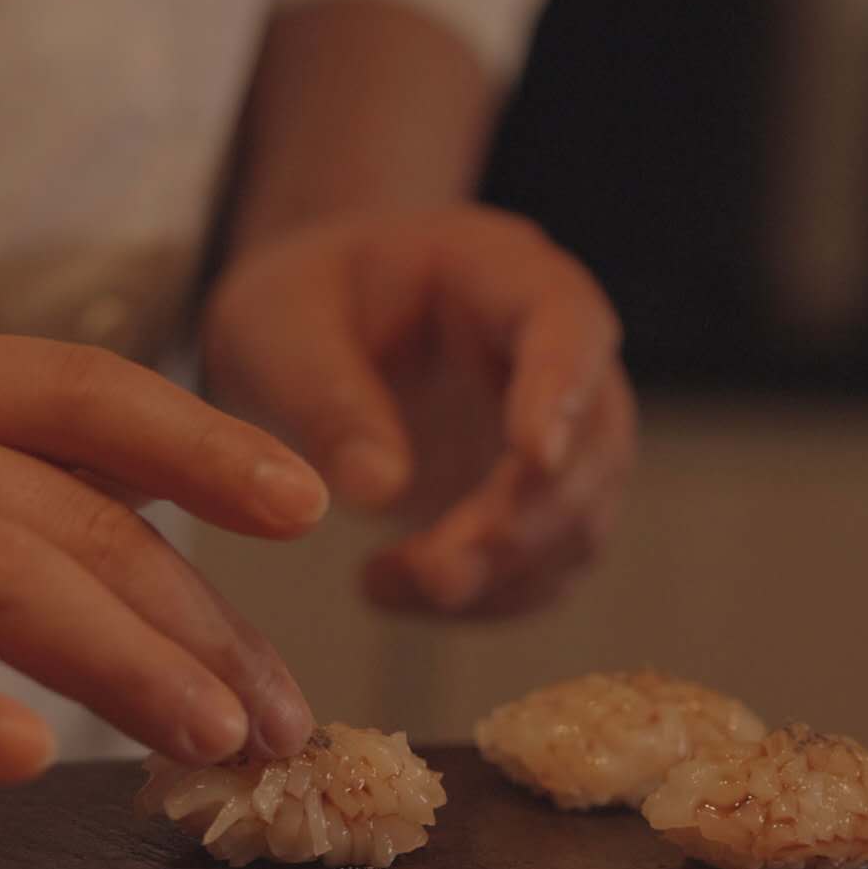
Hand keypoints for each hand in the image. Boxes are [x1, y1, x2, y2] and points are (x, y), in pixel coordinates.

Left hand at [202, 210, 634, 617]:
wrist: (306, 333)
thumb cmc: (296, 305)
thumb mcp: (276, 329)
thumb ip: (325, 398)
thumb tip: (377, 489)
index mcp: (499, 271)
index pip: (566, 320)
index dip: (561, 389)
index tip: (533, 456)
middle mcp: (551, 350)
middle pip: (591, 440)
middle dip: (521, 519)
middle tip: (437, 572)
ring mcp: (557, 429)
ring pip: (580, 517)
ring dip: (502, 571)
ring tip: (388, 582)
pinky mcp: (534, 500)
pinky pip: (544, 564)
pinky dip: (484, 597)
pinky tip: (398, 590)